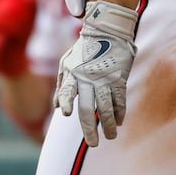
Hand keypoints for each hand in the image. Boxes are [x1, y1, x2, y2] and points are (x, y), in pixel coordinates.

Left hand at [55, 0, 137, 146]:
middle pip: (87, 108)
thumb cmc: (83, 49)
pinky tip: (119, 122)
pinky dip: (120, 112)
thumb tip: (56, 108)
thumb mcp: (66, 62)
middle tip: (93, 144)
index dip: (66, 101)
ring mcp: (104, 79)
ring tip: (110, 136)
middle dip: (89, 129)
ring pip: (106, 108)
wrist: (107, 31)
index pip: (66, 90)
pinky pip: (120, 100)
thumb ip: (61, 84)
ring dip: (109, 125)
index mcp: (72, 74)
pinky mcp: (119, 78)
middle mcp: (87, 79)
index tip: (66, 114)